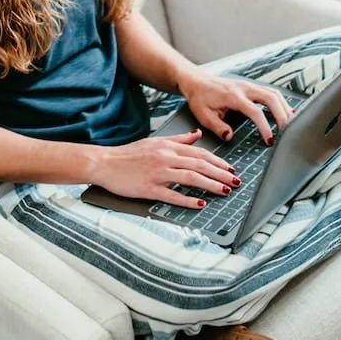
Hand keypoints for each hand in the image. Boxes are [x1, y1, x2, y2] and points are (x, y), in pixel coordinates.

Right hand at [90, 132, 238, 208]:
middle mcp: (165, 158)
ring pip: (191, 178)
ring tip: (225, 191)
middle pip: (200, 165)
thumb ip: (178, 140)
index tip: (230, 169)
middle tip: (235, 182)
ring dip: (211, 185)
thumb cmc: (129, 154)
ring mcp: (158, 173)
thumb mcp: (155, 141)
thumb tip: (196, 135)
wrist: (105, 163)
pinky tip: (200, 204)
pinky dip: (188, 199)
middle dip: (221, 174)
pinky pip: (172, 195)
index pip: (200, 153)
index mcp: (168, 147)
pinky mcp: (149, 188)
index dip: (218, 162)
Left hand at [177, 70, 293, 144]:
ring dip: (284, 108)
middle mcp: (244, 88)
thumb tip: (230, 136)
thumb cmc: (199, 97)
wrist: (196, 80)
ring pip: (274, 93)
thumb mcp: (202, 114)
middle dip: (282, 115)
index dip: (265, 127)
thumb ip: (216, 126)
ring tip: (291, 125)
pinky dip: (281, 103)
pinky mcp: (251, 87)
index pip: (255, 112)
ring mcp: (249, 86)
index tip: (269, 141)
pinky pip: (270, 93)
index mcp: (233, 96)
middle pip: (271, 98)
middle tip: (288, 133)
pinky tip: (286, 113)